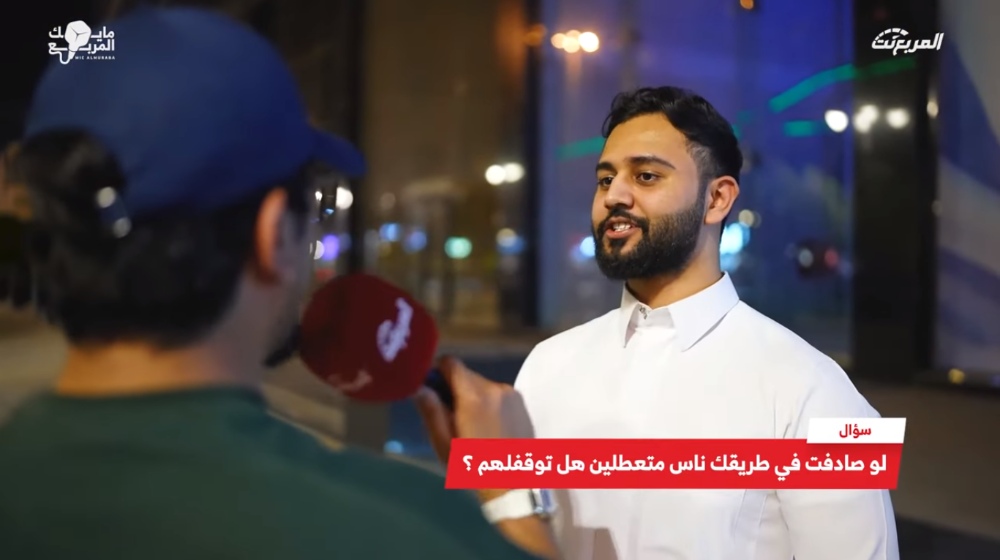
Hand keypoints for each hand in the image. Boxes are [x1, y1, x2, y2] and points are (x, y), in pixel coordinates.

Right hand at [414, 356, 533, 464]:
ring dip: (472, 397)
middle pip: (466, 375)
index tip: (433, 392)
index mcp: (474, 397)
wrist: (517, 487)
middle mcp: (495, 388)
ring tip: (472, 427)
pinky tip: (489, 428)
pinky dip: (489, 404)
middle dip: (455, 390)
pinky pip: (497, 394)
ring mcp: (512, 395)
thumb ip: (432, 412)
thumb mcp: (445, 445)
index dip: (437, 373)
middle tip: (450, 417)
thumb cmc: (475, 469)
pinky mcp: (522, 404)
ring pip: (482, 385)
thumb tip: (419, 387)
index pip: (450, 363)